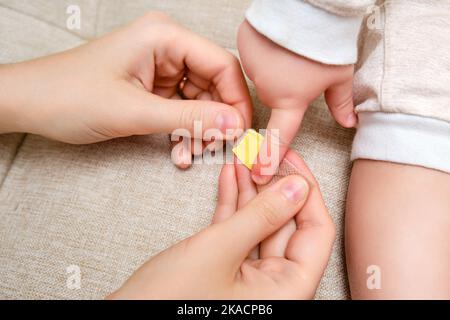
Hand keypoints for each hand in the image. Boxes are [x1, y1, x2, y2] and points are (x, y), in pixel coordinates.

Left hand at [0, 12, 251, 167]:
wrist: (30, 105)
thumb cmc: (70, 96)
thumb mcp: (136, 112)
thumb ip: (191, 118)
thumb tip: (236, 124)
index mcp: (164, 37)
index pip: (221, 64)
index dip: (236, 100)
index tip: (240, 133)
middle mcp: (166, 48)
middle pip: (214, 84)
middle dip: (215, 120)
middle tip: (214, 149)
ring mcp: (160, 68)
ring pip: (200, 101)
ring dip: (199, 131)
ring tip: (188, 155)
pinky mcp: (152, 88)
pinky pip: (182, 110)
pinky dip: (183, 132)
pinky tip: (177, 152)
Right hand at [109, 151, 334, 299]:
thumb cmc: (169, 300)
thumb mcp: (219, 249)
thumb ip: (262, 216)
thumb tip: (298, 186)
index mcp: (288, 290)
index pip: (316, 233)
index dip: (306, 191)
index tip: (290, 159)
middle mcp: (274, 286)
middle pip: (287, 225)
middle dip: (272, 185)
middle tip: (262, 152)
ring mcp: (249, 278)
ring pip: (260, 225)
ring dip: (250, 191)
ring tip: (243, 157)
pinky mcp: (225, 270)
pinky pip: (237, 233)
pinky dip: (233, 206)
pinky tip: (230, 177)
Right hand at [237, 21, 354, 184]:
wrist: (309, 5)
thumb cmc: (326, 42)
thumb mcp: (339, 76)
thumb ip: (341, 103)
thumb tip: (348, 123)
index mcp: (289, 99)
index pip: (279, 136)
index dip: (268, 158)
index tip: (259, 174)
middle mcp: (266, 88)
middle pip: (272, 97)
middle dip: (284, 88)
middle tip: (299, 68)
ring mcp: (252, 66)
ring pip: (261, 76)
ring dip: (273, 68)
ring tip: (289, 50)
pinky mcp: (243, 45)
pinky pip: (252, 56)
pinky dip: (262, 51)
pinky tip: (275, 40)